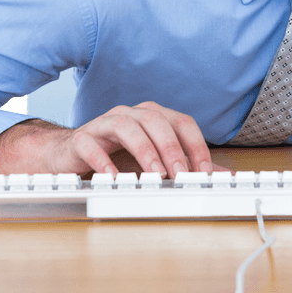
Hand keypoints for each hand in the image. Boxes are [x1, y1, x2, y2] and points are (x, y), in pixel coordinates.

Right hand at [0, 101, 226, 177]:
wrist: (68, 154)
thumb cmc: (114, 154)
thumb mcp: (154, 159)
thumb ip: (187, 165)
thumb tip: (223, 175)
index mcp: (151, 116)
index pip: (181, 122)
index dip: (195, 145)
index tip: (204, 171)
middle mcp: (130, 114)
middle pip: (156, 121)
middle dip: (172, 149)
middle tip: (182, 175)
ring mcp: (104, 123)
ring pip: (127, 127)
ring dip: (145, 151)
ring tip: (154, 175)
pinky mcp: (81, 138)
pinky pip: (92, 145)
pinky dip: (104, 160)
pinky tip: (113, 177)